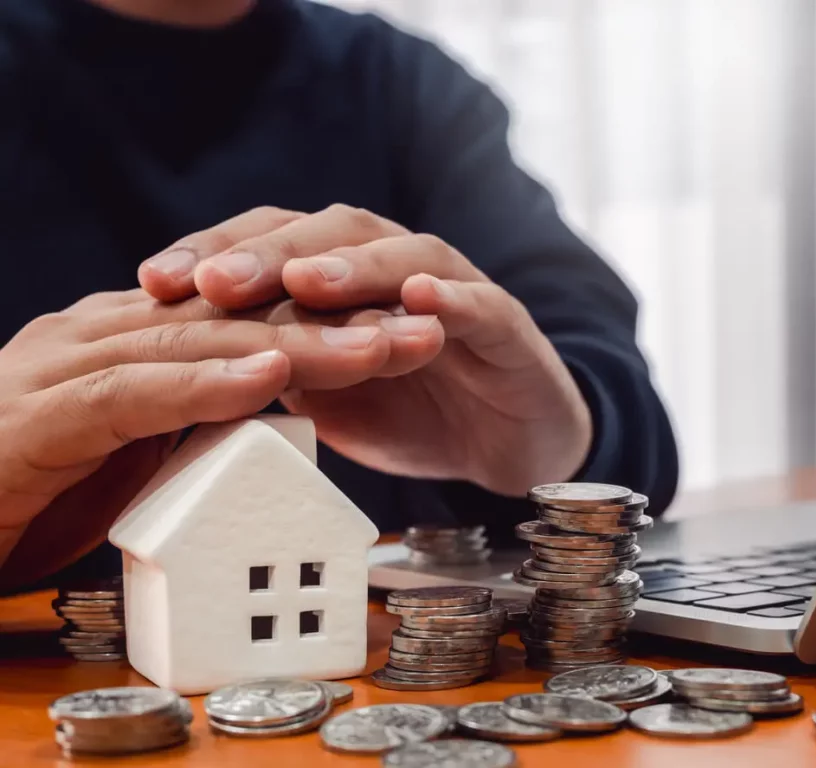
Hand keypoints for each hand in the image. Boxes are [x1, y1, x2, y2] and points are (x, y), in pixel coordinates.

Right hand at [0, 288, 442, 584]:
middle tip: (426, 327)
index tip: (408, 335)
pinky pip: (134, 390)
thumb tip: (261, 416)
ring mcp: (68, 367)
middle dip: (339, 321)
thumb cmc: (21, 493)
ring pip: (202, 340)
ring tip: (382, 344)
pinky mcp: (40, 414)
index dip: (333, 323)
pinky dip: (207, 382)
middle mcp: (105, 336)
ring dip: (300, 342)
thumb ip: (187, 425)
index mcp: (132, 343)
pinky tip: (271, 374)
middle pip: (241, 317)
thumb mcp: (128, 458)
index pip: (247, 320)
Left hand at [139, 205, 592, 495]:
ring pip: (406, 255)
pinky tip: (419, 297)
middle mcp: (397, 268)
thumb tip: (179, 362)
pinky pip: (479, 304)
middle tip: (214, 282)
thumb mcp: (326, 394)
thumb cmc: (414, 412)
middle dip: (270, 252)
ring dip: (353, 266)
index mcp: (347, 280)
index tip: (154, 284)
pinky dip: (450, 299)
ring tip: (304, 283)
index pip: (276, 242)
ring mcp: (456, 291)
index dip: (216, 254)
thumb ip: (272, 366)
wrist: (508, 443)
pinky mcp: (506, 325)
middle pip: (332, 233)